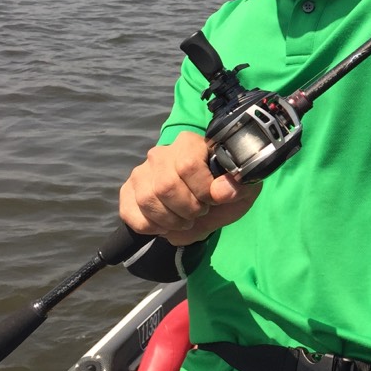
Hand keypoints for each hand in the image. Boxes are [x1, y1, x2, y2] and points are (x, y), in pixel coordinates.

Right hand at [119, 130, 260, 245]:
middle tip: (198, 212)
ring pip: (147, 199)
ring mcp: (141, 172)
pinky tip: (164, 224)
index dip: (202, 189)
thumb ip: (236, 186)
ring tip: (184, 220)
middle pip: (165, 185)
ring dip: (170, 220)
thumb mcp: (242, 188)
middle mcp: (160, 153)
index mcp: (189, 144)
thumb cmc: (224, 191)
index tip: (213, 199)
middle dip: (187, 208)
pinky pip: (130, 212)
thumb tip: (221, 192)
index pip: (188, 165)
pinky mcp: (128, 191)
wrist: (207, 207)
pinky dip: (150, 226)